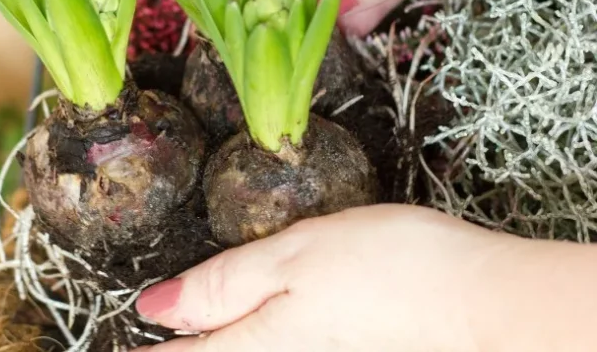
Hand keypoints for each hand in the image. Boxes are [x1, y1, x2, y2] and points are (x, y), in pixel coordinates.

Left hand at [132, 204, 596, 350]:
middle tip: (153, 330)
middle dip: (182, 342)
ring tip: (190, 324)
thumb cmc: (388, 269)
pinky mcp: (339, 346)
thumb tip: (156, 309)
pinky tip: (253, 315)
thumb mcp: (292, 259)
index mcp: (257, 341)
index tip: (120, 339)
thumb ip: (222, 286)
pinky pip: (274, 345)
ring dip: (213, 336)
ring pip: (246, 348)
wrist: (482, 300)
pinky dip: (249, 332)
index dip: (148, 350)